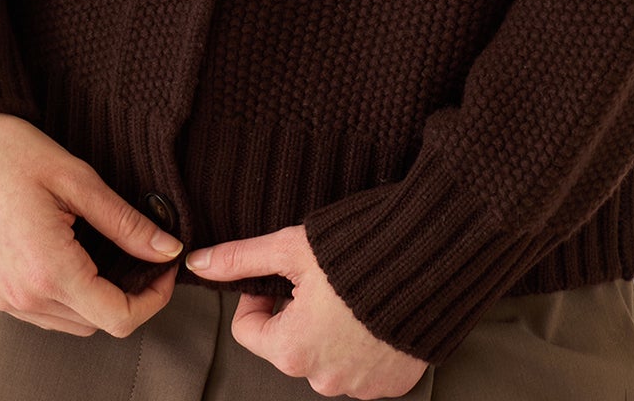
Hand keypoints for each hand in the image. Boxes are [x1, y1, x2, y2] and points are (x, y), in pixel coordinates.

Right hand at [0, 111, 185, 336]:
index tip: (166, 264)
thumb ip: (124, 221)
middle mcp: (21, 297)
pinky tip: (71, 252)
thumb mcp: (75, 178)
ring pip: (67, 322)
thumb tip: (165, 248)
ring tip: (109, 248)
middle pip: (95, 323)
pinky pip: (37, 311)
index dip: (154, 298)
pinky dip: (64, 293)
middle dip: (128, 294)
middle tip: (144, 250)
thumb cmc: (3, 150)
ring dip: (95, 296)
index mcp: (48, 271)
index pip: (118, 318)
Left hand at [185, 224, 428, 397]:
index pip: (249, 330)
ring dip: (332, 329)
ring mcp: (362, 386)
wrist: (435, 257)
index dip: (259, 295)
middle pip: (290, 344)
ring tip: (353, 289)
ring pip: (328, 356)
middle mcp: (323, 379)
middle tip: (322, 275)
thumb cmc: (360, 249)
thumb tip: (198, 262)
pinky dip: (366, 342)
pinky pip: (366, 366)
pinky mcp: (395, 383)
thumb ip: (243, 259)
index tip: (281, 272)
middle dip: (298, 312)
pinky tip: (378, 308)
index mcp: (292, 349)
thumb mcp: (294, 247)